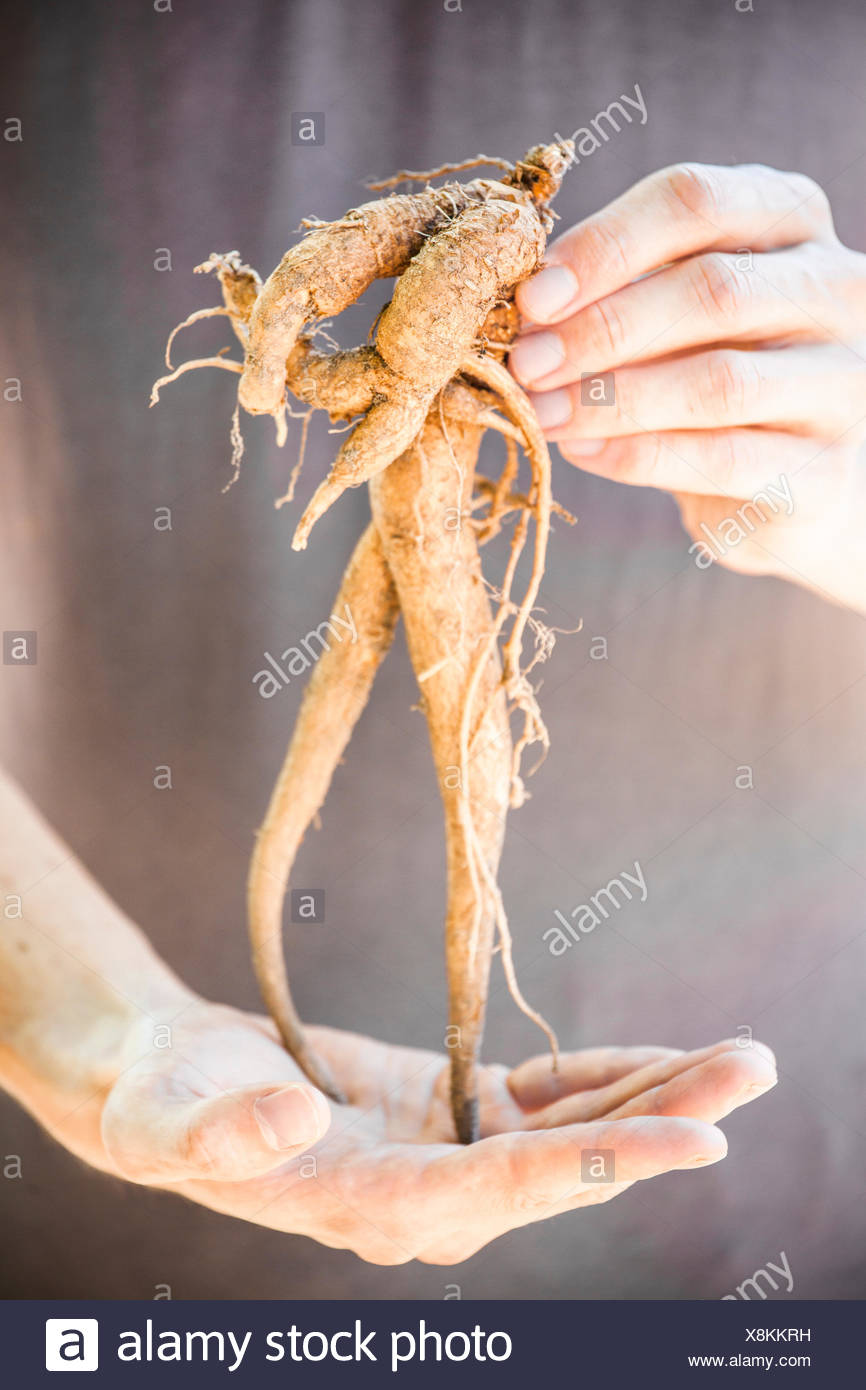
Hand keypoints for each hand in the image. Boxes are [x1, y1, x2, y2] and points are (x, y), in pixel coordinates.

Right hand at [96, 1001, 775, 1263]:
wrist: (173, 1090)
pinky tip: (655, 1061)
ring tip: (736, 1055)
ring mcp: (446, 1155)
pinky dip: (597, 1078)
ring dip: (650, 1094)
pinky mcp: (447, 1112)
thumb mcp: (173, 1116)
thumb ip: (222, 1131)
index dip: (602, 1163)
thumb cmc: (162, 1105)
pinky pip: (539, 1101)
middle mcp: (428, 1194)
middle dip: (661, 1121)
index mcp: (373, 1204)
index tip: (696, 1142)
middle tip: (752, 1069)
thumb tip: (293, 1119)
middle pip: (566, 1164)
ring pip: (568, 1132)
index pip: (507, 1189)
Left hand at [510, 162, 865, 610]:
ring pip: (718, 381)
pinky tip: (584, 452)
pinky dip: (638, 456)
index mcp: (789, 218)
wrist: (791, 483)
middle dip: (601, 328)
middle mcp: (833, 288)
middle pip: (711, 289)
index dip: (605, 245)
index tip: (533, 296)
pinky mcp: (824, 470)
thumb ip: (617, 291)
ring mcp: (842, 380)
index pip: (696, 201)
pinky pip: (721, 459)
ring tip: (543, 411)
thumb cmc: (710, 372)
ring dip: (611, 398)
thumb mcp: (671, 310)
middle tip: (526, 362)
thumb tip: (529, 308)